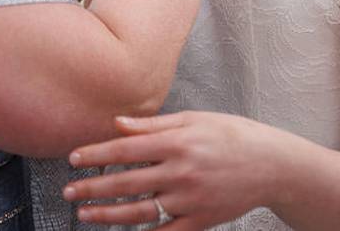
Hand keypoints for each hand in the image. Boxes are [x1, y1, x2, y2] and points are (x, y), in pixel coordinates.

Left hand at [62, 112, 286, 228]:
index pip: (126, 150)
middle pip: (127, 183)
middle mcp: (181, 172)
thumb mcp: (193, 119)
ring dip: (108, 214)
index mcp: (177, 142)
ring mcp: (191, 199)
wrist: (272, 164)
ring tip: (84, 213)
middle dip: (93, 188)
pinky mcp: (202, 221)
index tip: (73, 158)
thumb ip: (152, 125)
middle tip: (67, 191)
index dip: (96, 155)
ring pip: (141, 211)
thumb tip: (117, 124)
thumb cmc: (232, 135)